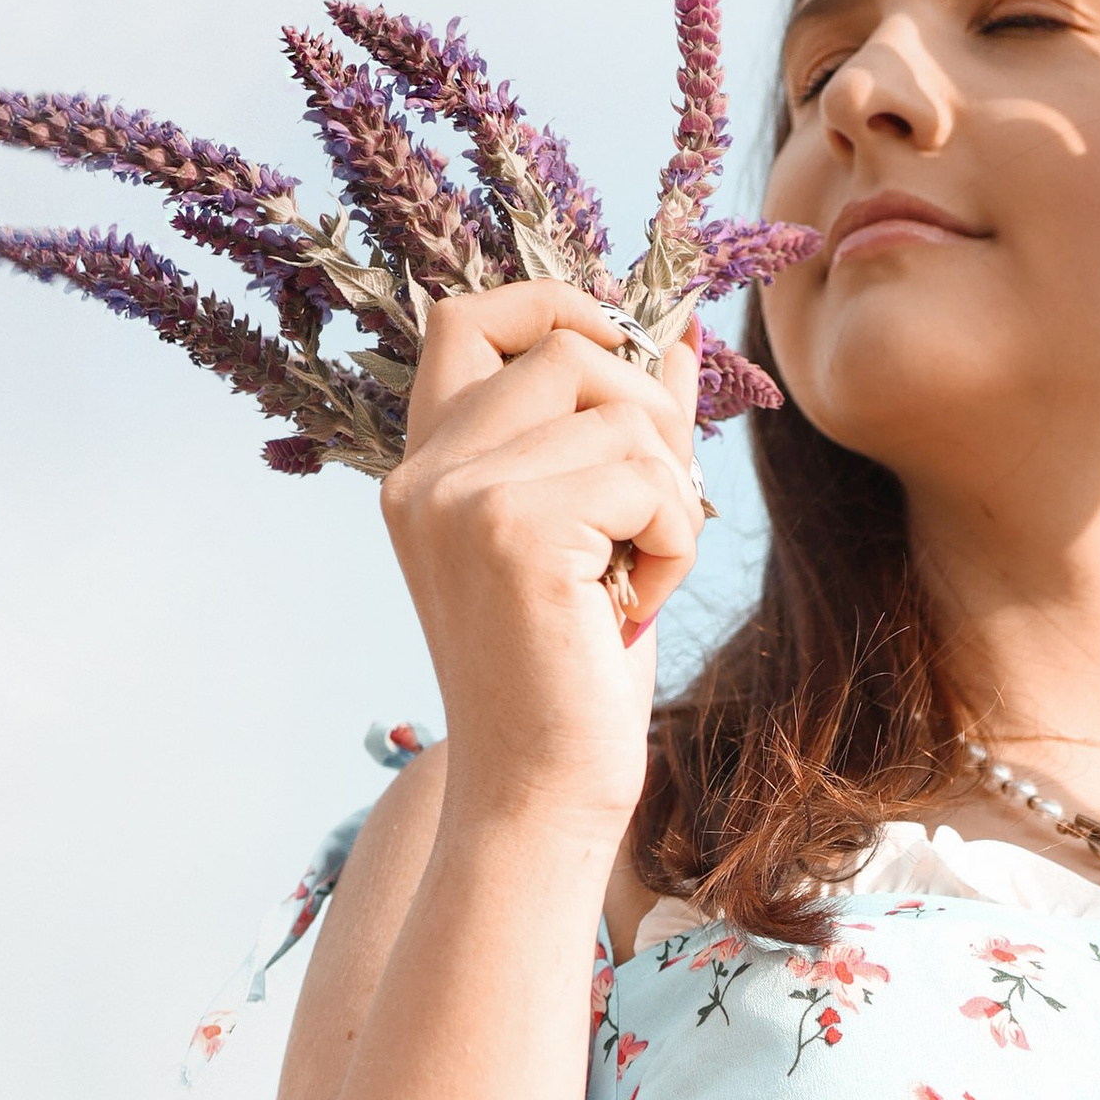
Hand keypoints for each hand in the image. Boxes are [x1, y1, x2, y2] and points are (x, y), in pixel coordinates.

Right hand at [379, 282, 704, 843]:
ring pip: (621, 410)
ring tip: (636, 578)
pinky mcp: (513, 532)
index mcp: (425, 469)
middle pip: (570, 350)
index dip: (554, 305)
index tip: (624, 349)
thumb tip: (673, 336)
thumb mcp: (599, 536)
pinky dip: (674, 541)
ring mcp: (460, 497)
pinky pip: (647, 477)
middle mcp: (425, 473)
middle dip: (649, 418)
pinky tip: (634, 608)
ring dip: (668, 495)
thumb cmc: (570, 678)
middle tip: (654, 518)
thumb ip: (619, 435)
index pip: (467, 316)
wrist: (540, 794)